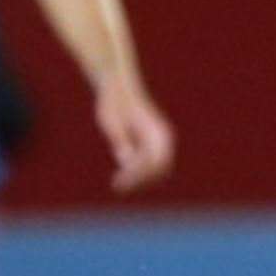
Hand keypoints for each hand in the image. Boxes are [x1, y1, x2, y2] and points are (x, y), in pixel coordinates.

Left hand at [94, 72, 174, 193]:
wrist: (118, 89)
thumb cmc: (113, 104)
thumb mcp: (112, 122)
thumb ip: (121, 141)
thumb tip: (125, 160)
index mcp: (155, 129)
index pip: (153, 160)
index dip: (137, 175)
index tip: (118, 182)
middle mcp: (163, 136)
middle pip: (160, 168)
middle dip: (141, 180)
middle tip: (119, 187)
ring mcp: (160, 140)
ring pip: (158, 168)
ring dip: (141, 178)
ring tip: (120, 184)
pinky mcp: (153, 143)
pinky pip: (152, 164)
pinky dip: (140, 172)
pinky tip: (122, 176)